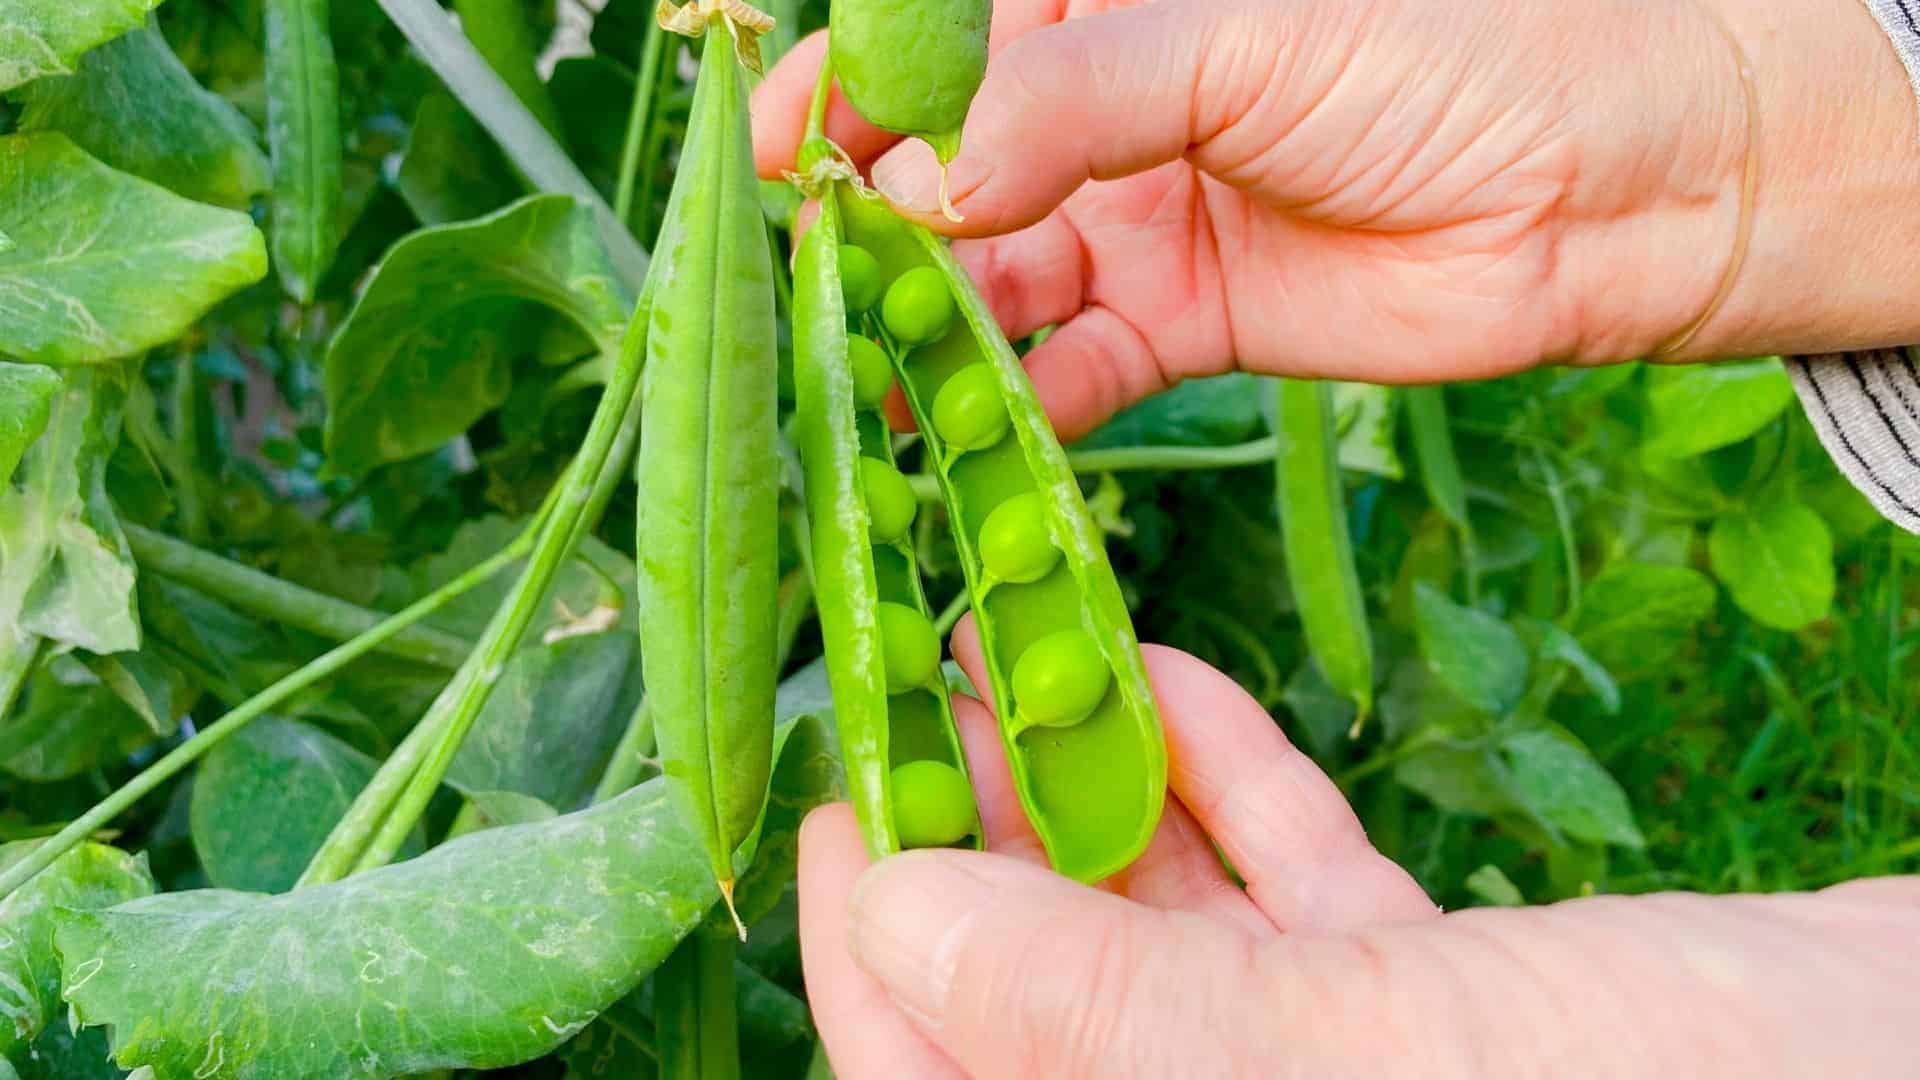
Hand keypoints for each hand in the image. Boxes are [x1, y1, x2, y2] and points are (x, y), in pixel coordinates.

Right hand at [754, 0, 1919, 439]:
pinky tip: (979, 437)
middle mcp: (1105, 112)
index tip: (776, 154)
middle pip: (947, 172)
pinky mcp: (1180, 325)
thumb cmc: (1446, 55)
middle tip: (821, 292)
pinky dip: (1022, 405)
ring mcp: (1137, 219)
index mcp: (1108, 8)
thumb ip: (1076, 101)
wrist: (1610, 191)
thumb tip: (927, 179)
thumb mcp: (1244, 40)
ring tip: (878, 383)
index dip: (848, 94)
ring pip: (995, 279)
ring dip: (934, 331)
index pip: (940, 45)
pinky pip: (1072, 368)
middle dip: (877, 231)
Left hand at [797, 620, 1919, 1077]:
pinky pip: (1281, 885)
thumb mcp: (1360, 1051)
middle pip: (1038, 986)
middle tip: (918, 683)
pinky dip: (1224, 780)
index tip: (844, 808)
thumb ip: (1104, 1006)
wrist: (1914, 1061)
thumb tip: (890, 921)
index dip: (870, 955)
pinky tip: (1171, 674)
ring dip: (1080, 783)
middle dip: (971, 836)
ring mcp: (1336, 1062)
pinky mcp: (1420, 993)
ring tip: (1014, 643)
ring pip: (1152, 924)